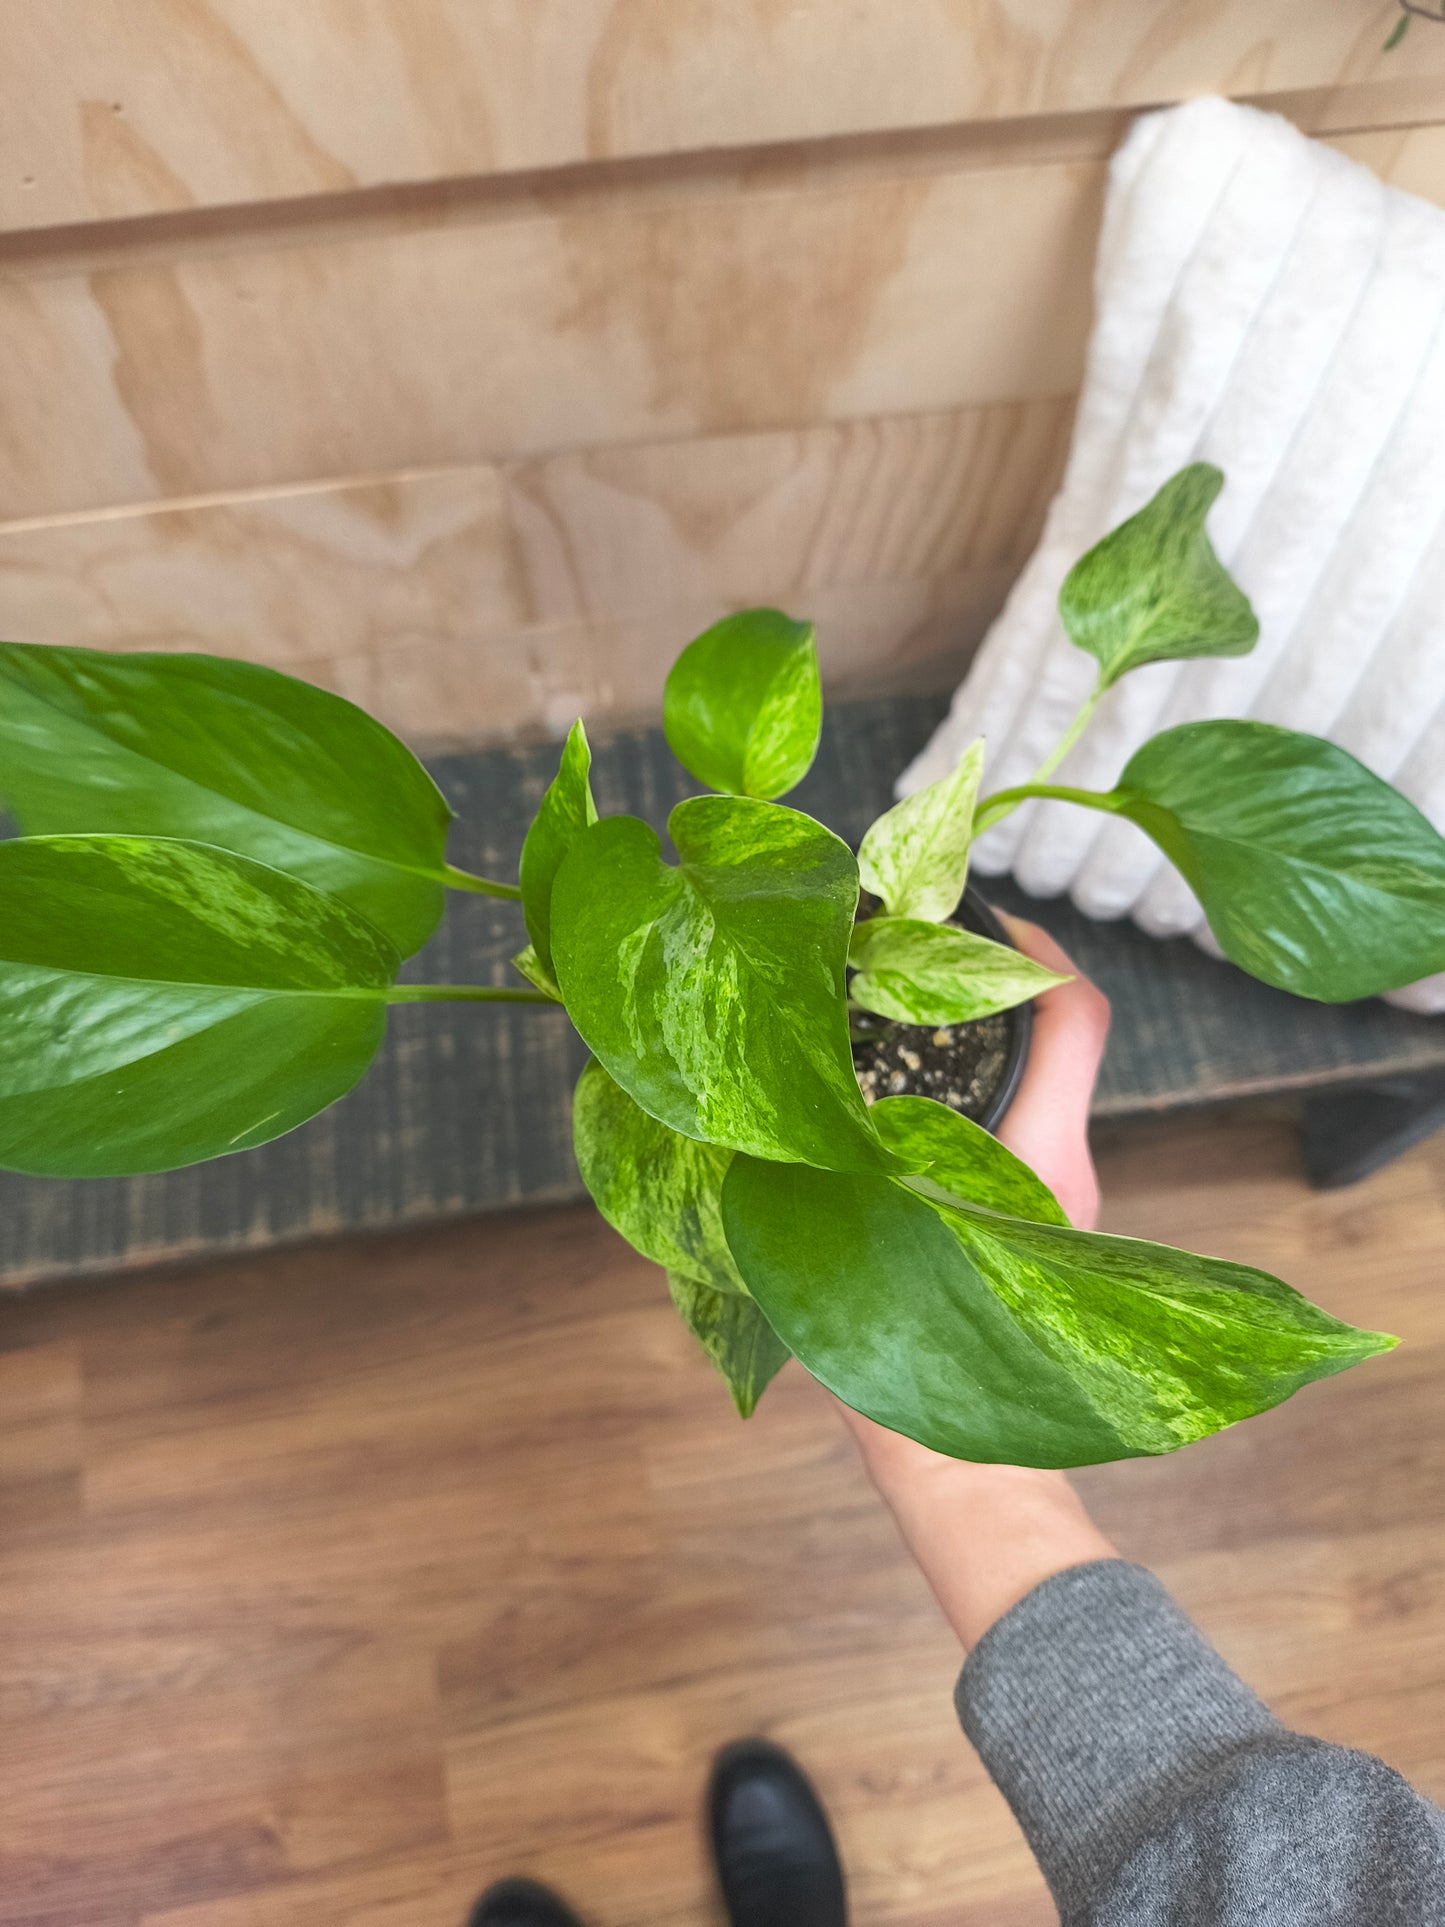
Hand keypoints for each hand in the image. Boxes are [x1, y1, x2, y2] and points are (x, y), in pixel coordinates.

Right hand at [837, 916, 1117, 1648]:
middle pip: (1052, 1039)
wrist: (970, 1473)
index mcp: (1040, 1156)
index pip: (1075, 1019)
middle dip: (992, 983)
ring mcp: (1051, 1200)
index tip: (981, 916)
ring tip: (886, 1017)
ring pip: (1027, 1088)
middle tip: (909, 953)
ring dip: (974, 1040)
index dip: (1041, 950)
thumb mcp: (861, 1253)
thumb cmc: (926, 1371)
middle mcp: (1060, 1165)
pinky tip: (886, 1105)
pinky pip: (1007, 1135)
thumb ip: (822, 1179)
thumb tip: (762, 1104)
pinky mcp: (1027, 1231)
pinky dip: (963, 1096)